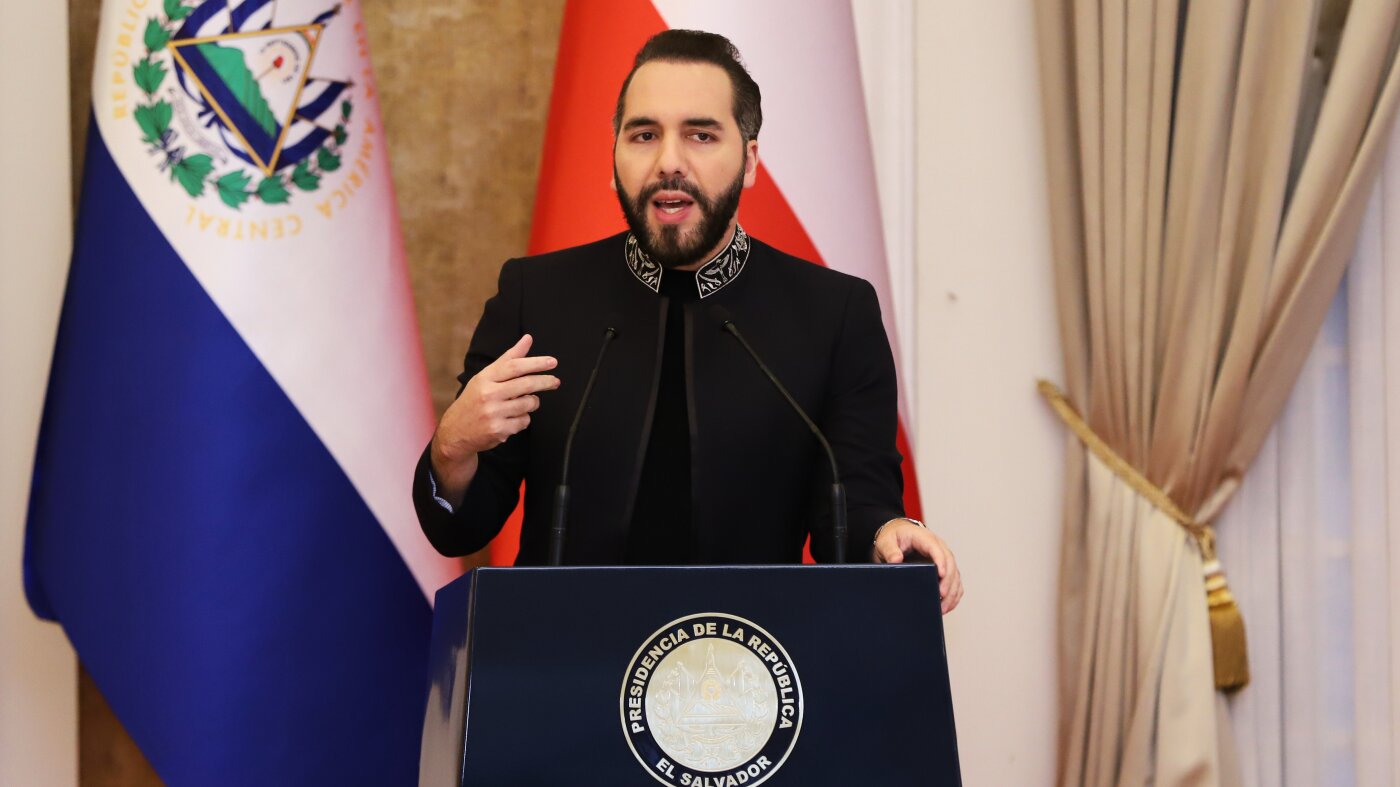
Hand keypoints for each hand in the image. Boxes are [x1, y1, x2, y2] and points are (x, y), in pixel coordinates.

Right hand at [430, 334, 558, 502]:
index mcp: (484, 378)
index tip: (552, 361)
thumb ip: (508, 359)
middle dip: (545, 382)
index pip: (514, 366)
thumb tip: (528, 338)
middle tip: (555, 381)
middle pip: (525, 384)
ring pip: (528, 404)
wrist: (455, 432)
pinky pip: (524, 421)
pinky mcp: (498, 430)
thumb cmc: (474, 400)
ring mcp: (493, 413)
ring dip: (531, 403)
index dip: (535, 363)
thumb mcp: (486, 377)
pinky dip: (522, 420)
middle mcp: (488, 394)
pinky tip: (510, 419)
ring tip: (522, 404)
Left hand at [873, 519, 962, 613]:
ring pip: (954, 575)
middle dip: (948, 580)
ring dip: (952, 592)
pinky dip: (953, 595)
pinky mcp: (943, 570)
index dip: (941, 561)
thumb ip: (890, 550)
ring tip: (943, 608)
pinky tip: (947, 607)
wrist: (897, 536)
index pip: (936, 548)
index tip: (941, 574)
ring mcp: (942, 559)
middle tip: (941, 595)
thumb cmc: (893, 537)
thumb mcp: (886, 541)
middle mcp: (938, 548)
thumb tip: (896, 560)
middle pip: (950, 563)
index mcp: (925, 538)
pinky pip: (954, 583)